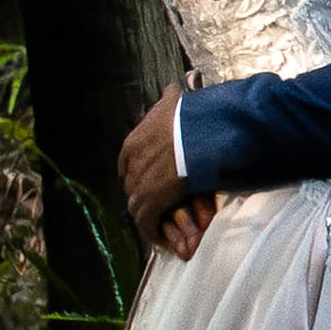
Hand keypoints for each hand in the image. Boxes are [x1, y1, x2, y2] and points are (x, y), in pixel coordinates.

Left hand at [118, 92, 190, 232]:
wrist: (203, 131)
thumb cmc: (194, 116)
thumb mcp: (176, 103)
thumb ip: (170, 99)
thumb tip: (173, 89)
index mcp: (134, 141)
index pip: (127, 163)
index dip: (138, 173)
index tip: (151, 180)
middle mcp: (132, 163)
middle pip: (132, 186)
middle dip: (145, 196)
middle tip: (161, 207)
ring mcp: (140, 183)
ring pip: (138, 206)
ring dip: (152, 218)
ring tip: (164, 228)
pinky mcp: (151, 201)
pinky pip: (147, 223)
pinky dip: (156, 233)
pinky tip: (167, 240)